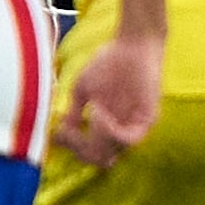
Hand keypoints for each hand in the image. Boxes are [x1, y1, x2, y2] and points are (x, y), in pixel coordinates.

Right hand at [53, 32, 162, 167]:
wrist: (131, 44)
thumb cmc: (107, 62)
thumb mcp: (83, 91)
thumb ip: (74, 113)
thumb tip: (61, 132)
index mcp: (105, 126)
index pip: (88, 153)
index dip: (70, 148)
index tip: (57, 132)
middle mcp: (120, 130)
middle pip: (98, 159)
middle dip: (78, 147)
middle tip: (70, 129)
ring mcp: (134, 126)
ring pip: (112, 154)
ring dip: (94, 138)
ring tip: (91, 112)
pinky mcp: (147, 120)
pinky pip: (128, 140)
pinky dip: (109, 131)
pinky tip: (99, 111)